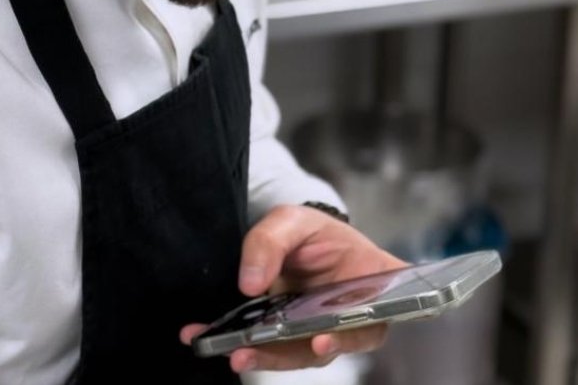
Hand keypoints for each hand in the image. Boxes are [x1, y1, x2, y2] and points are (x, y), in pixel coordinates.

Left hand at [180, 203, 405, 373]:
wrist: (299, 241)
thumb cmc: (313, 232)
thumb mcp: (294, 221)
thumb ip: (272, 242)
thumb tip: (251, 284)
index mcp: (372, 284)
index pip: (373, 314)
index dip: (351, 335)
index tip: (322, 339)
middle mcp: (350, 317)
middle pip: (327, 343)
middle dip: (288, 353)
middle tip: (255, 351)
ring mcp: (319, 332)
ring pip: (295, 354)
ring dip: (260, 355)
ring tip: (230, 350)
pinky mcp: (289, 338)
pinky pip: (268, 347)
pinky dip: (238, 343)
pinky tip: (205, 337)